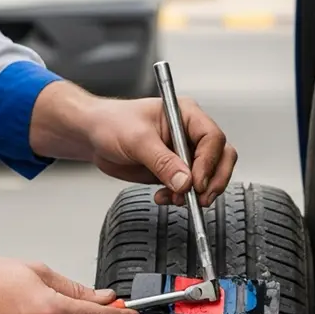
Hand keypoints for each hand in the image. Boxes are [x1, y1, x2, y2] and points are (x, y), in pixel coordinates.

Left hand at [87, 97, 236, 206]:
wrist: (93, 137)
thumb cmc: (111, 123)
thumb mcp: (137, 140)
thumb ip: (162, 162)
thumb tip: (185, 182)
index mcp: (186, 114)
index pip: (212, 138)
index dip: (209, 162)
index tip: (196, 182)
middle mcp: (189, 133)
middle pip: (221, 157)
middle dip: (213, 180)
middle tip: (200, 197)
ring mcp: (183, 152)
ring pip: (209, 175)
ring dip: (197, 192)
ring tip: (177, 199)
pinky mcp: (174, 170)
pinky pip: (189, 187)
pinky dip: (181, 196)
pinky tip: (165, 197)